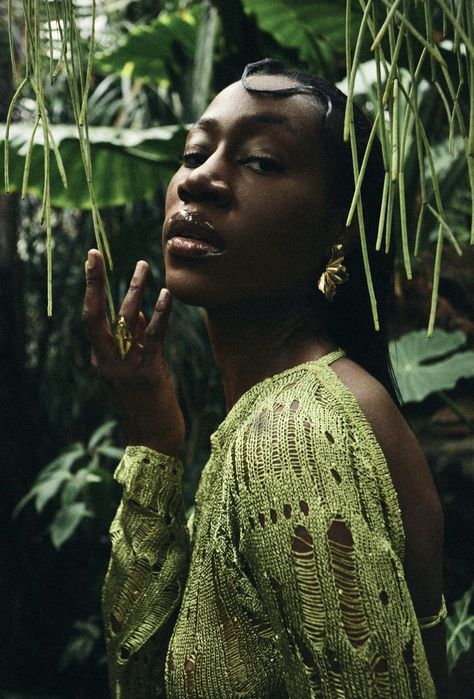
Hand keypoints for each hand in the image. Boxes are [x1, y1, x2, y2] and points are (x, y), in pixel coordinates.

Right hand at [82, 249, 184, 455]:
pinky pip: (153, 337)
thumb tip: (136, 309)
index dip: (91, 289)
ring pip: (125, 321)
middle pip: (95, 315)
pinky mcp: (148, 372)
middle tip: (94, 253)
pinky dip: (159, 314)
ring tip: (143, 266)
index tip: (92, 261)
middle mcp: (107, 362)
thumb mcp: (136, 368)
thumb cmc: (148, 403)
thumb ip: (134, 340)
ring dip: (134, 290)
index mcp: (102, 359)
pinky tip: (165, 295)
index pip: (92, 318)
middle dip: (94, 283)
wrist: (154, 440)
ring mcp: (125, 368)